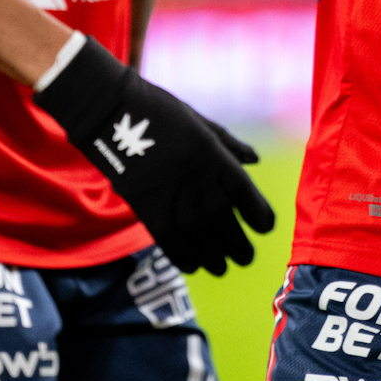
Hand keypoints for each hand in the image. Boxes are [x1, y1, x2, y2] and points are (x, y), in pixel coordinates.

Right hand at [34, 35, 275, 275]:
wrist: (116, 116)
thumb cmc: (161, 113)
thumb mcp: (203, 123)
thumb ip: (230, 145)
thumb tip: (255, 159)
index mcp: (218, 161)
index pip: (250, 200)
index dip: (261, 219)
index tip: (264, 227)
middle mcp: (203, 187)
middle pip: (230, 229)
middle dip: (241, 248)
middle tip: (246, 258)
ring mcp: (177, 204)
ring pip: (206, 245)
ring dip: (217, 260)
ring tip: (222, 267)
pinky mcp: (152, 216)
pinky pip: (175, 248)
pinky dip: (187, 260)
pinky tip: (194, 266)